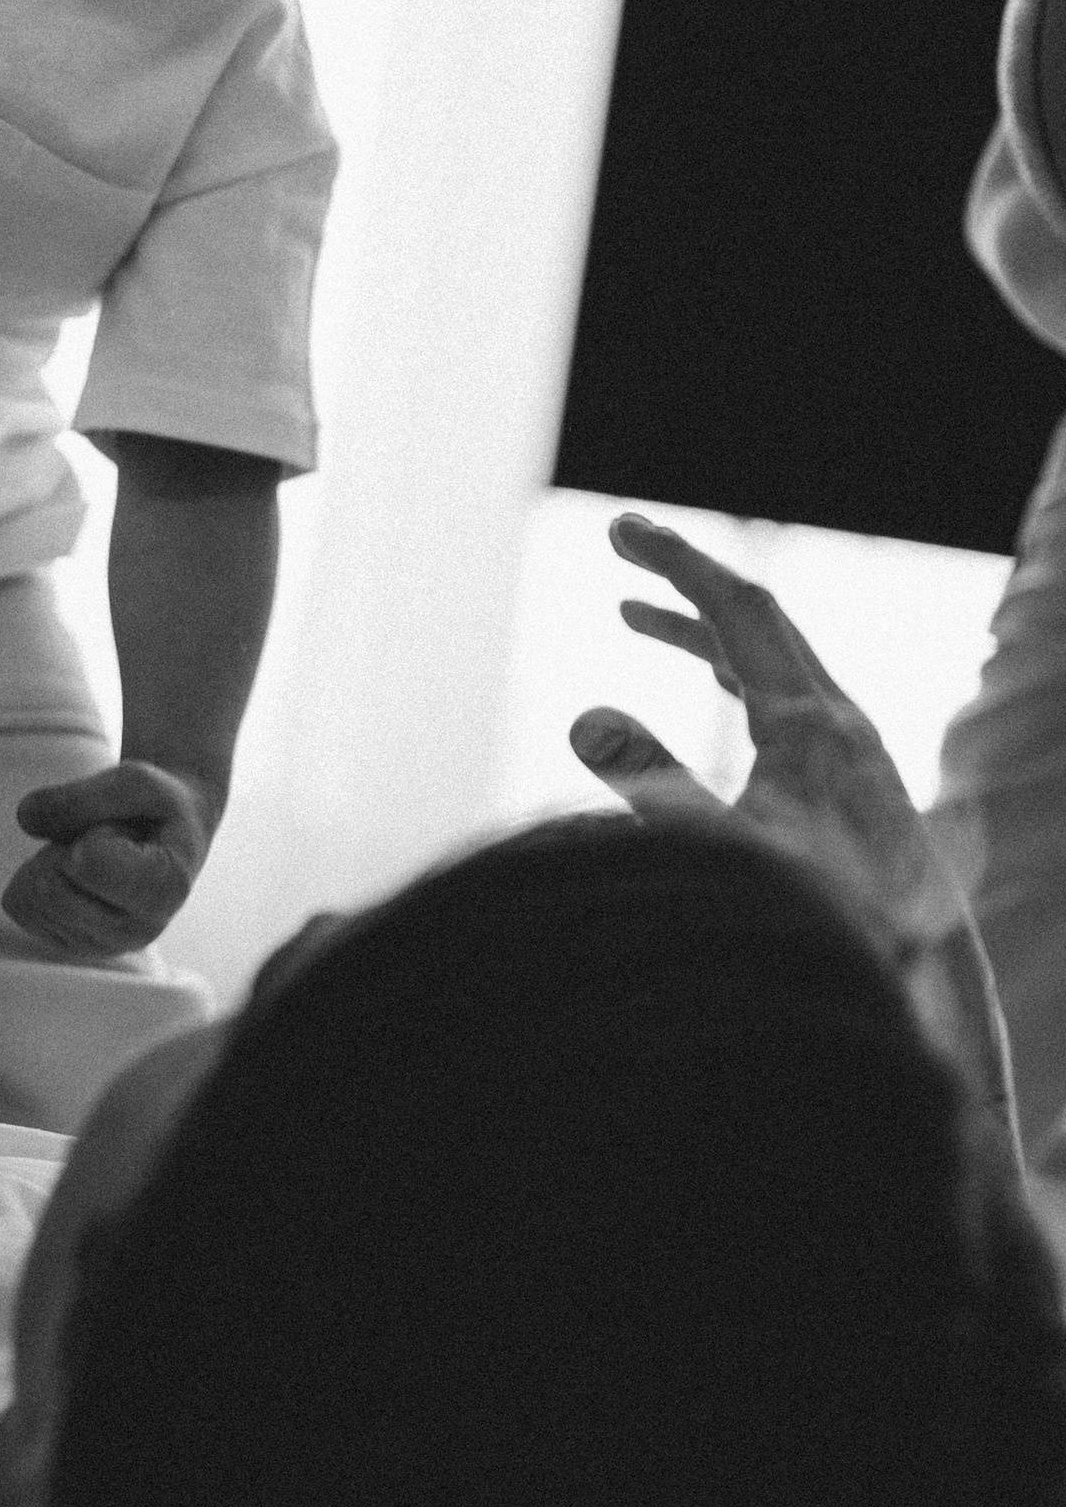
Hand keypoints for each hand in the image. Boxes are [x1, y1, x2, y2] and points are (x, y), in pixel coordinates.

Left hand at [4, 758, 216, 958]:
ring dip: (49, 862)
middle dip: (62, 848)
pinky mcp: (71, 945)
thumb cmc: (157, 808)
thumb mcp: (135, 779)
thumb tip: (26, 817)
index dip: (88, 831)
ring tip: (89, 855)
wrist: (169, 835)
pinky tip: (71, 874)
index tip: (120, 828)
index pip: (85, 862)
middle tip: (98, 838)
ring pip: (30, 899)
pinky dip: (34, 879)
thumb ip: (83, 796)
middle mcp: (136, 931)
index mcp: (164, 888)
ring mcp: (102, 945)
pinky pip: (19, 907)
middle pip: (50, 887)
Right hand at [569, 511, 1020, 1154]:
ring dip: (703, 632)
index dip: (676, 561)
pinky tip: (718, 692)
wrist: (923, 977)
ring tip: (635, 617)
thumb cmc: (821, 921)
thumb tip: (585, 717)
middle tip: (621, 545)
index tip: (619, 529)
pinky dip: (737, 674)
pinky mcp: (856, 780)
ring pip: (773, 659)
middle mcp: (839, 722)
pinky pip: (789, 696)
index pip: (737, 610)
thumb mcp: (722, 853)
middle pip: (758, 618)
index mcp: (808, 723)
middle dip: (685, 578)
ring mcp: (854, 749)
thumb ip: (652, 784)